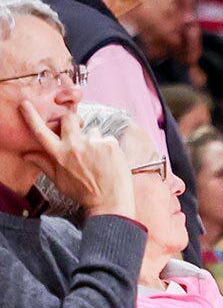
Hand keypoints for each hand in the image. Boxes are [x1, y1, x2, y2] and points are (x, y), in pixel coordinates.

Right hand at [19, 100, 132, 216]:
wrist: (110, 203)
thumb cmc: (84, 193)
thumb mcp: (59, 181)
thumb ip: (44, 164)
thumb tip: (26, 155)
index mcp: (59, 154)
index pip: (41, 132)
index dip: (32, 117)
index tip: (26, 105)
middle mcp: (75, 146)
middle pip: (69, 118)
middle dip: (72, 122)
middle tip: (79, 136)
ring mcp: (93, 143)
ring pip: (92, 131)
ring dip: (95, 140)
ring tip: (99, 159)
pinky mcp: (110, 144)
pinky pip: (108, 138)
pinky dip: (109, 147)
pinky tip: (110, 161)